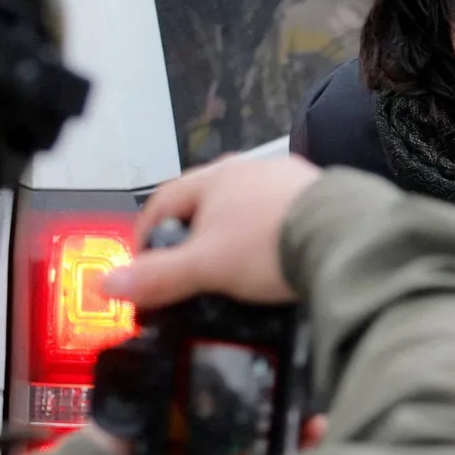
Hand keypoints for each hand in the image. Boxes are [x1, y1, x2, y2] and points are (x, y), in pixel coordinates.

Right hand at [101, 157, 321, 307]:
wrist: (345, 238)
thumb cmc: (271, 244)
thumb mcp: (205, 267)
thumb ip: (157, 276)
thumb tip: (109, 284)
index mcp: (215, 178)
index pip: (164, 201)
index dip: (147, 233)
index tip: (143, 263)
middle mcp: (252, 169)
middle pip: (207, 203)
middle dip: (194, 235)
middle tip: (188, 270)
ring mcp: (288, 180)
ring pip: (248, 208)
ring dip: (236, 235)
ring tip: (235, 269)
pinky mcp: (320, 197)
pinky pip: (283, 217)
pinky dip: (272, 238)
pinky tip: (277, 260)